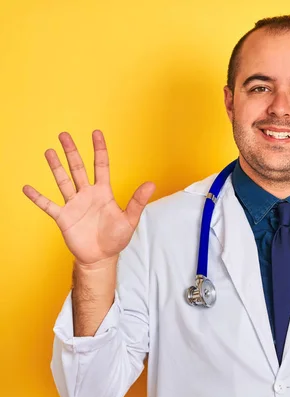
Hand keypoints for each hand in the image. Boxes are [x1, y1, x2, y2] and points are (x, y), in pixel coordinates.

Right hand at [23, 130, 154, 267]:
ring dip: (56, 167)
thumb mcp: (130, 219)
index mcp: (103, 192)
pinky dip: (37, 197)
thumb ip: (137, 201)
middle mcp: (87, 194)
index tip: (96, 133)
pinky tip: (27, 188)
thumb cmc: (116, 238)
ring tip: (49, 151)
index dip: (99, 150)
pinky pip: (48, 205)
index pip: (101, 166)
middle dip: (71, 152)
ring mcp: (74, 204)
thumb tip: (151, 184)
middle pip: (78, 168)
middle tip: (64, 134)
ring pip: (63, 181)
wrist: (101, 257)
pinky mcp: (63, 217)